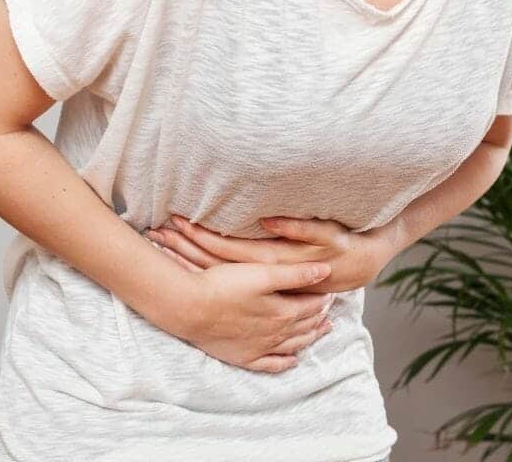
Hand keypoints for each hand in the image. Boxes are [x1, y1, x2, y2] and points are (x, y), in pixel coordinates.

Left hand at [146, 214, 402, 293]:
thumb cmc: (338, 245)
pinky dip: (202, 271)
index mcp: (271, 263)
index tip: (176, 219)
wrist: (355, 265)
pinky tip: (183, 262)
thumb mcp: (323, 235)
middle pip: (213, 262)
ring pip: (215, 273)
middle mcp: (261, 278)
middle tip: (156, 230)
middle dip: (184, 246)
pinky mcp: (262, 291)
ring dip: (187, 257)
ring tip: (160, 241)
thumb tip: (266, 221)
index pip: (227, 248)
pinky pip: (225, 283)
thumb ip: (296, 228)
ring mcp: (259, 287)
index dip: (201, 235)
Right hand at [156, 259, 336, 372]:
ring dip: (310, 337)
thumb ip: (296, 274)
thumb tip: (326, 271)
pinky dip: (285, 363)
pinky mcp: (244, 357)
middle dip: (320, 316)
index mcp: (284, 312)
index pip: (312, 305)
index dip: (323, 297)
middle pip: (306, 325)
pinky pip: (271, 364)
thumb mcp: (263, 273)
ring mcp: (261, 348)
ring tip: (322, 330)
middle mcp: (277, 334)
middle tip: (330, 310)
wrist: (190, 308)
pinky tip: (292, 361)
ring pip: (294, 345)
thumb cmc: (224, 285)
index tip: (331, 291)